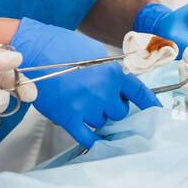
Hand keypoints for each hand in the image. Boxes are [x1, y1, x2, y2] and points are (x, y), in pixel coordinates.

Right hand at [10, 18, 159, 147]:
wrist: (31, 50)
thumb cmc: (59, 46)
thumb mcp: (93, 52)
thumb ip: (109, 70)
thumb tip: (117, 85)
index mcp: (113, 72)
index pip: (139, 92)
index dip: (149, 104)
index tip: (155, 112)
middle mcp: (104, 90)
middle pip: (120, 112)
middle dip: (113, 108)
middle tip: (99, 99)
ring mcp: (87, 106)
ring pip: (102, 123)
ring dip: (96, 117)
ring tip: (82, 104)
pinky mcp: (69, 117)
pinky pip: (87, 137)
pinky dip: (93, 141)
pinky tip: (95, 141)